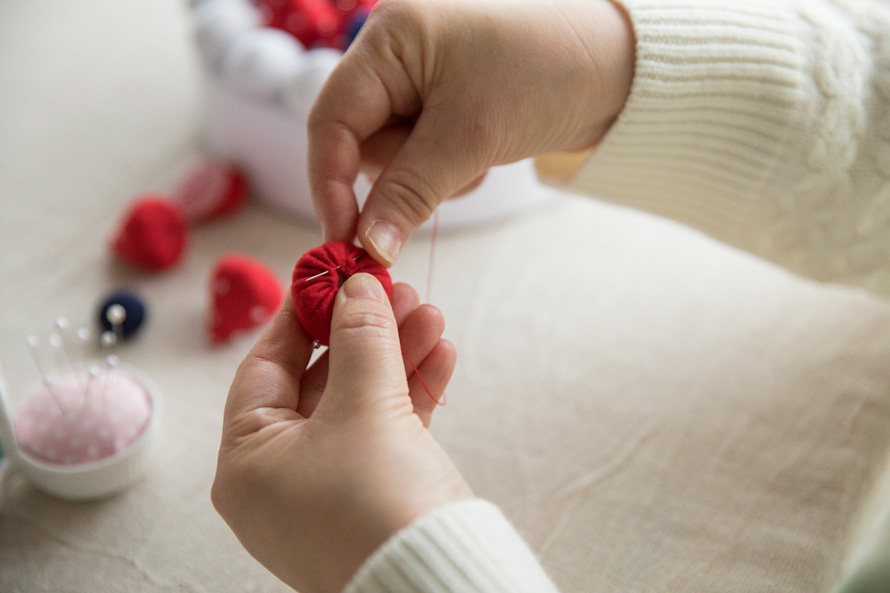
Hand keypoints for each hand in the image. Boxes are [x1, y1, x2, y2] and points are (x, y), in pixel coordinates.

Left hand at [212, 274, 472, 592]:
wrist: (439, 584)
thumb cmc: (377, 510)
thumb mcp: (364, 407)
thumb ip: (361, 338)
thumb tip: (357, 287)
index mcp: (248, 461)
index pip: (267, 365)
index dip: (302, 313)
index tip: (331, 273)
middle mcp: (281, 476)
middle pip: (320, 379)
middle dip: (364, 331)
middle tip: (394, 289)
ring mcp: (329, 487)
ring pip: (359, 400)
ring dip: (396, 354)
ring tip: (429, 312)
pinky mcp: (373, 494)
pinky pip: (386, 429)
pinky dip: (412, 391)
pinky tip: (439, 353)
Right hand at [308, 0, 634, 264]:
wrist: (621, 68)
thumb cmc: (548, 74)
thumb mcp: (470, 135)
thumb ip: (409, 192)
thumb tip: (366, 247)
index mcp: (390, 38)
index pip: (331, 119)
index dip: (330, 183)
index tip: (344, 240)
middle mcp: (397, 54)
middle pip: (360, 140)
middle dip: (397, 176)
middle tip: (443, 181)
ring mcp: (421, 80)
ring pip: (392, 155)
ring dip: (429, 175)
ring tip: (477, 156)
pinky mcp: (446, 106)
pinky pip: (422, 156)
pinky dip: (448, 169)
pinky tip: (485, 155)